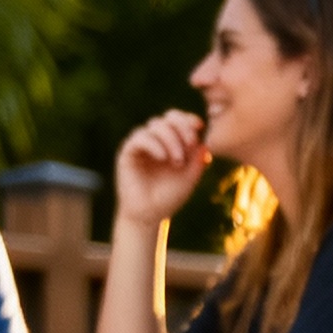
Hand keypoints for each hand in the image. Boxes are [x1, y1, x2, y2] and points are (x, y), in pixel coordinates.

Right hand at [111, 110, 211, 226]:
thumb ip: (198, 159)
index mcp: (172, 142)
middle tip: (191, 143)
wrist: (149, 215)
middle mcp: (156, 140)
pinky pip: (140, 138)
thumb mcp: (190, 177)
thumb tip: (205, 142)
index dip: (188, 118)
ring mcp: (141, 145)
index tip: (199, 126)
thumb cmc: (170, 196)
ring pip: (155, 125)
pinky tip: (163, 157)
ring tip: (178, 161)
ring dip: (171, 139)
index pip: (179, 120)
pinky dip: (154, 144)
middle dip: (182, 126)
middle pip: (168, 117)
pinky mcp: (128, 152)